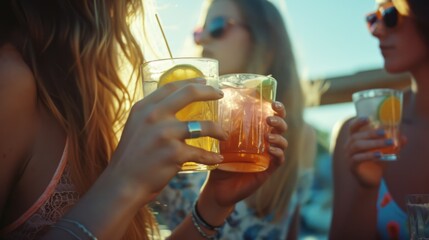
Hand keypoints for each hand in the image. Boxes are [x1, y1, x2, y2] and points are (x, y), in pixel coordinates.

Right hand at [108, 79, 227, 203]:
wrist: (123, 183)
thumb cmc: (132, 157)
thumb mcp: (136, 127)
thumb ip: (152, 116)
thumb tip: (173, 108)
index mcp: (144, 108)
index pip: (171, 87)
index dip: (190, 81)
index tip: (204, 81)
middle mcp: (154, 116)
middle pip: (189, 94)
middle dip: (209, 92)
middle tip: (221, 95)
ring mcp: (165, 134)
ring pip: (203, 126)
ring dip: (218, 130)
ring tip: (224, 135)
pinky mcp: (174, 153)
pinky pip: (201, 153)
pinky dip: (211, 157)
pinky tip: (217, 158)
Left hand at [197, 101, 287, 223]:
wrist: (217, 187)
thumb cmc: (219, 161)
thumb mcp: (220, 141)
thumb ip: (221, 126)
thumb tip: (217, 104)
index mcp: (256, 132)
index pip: (272, 116)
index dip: (277, 108)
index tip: (273, 103)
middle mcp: (265, 142)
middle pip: (281, 127)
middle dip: (279, 121)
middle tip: (269, 119)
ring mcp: (268, 156)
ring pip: (283, 143)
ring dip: (279, 137)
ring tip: (269, 136)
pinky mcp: (267, 170)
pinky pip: (279, 160)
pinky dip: (278, 153)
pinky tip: (270, 150)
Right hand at [345, 117, 405, 186]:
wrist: (370, 179)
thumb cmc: (376, 162)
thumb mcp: (385, 151)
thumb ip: (393, 144)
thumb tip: (404, 138)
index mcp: (354, 140)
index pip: (352, 128)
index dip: (358, 122)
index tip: (368, 118)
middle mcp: (349, 146)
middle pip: (356, 136)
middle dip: (371, 133)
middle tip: (385, 132)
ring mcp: (348, 156)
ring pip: (357, 146)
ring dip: (374, 143)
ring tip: (389, 143)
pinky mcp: (352, 165)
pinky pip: (358, 158)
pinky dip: (369, 155)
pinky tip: (380, 155)